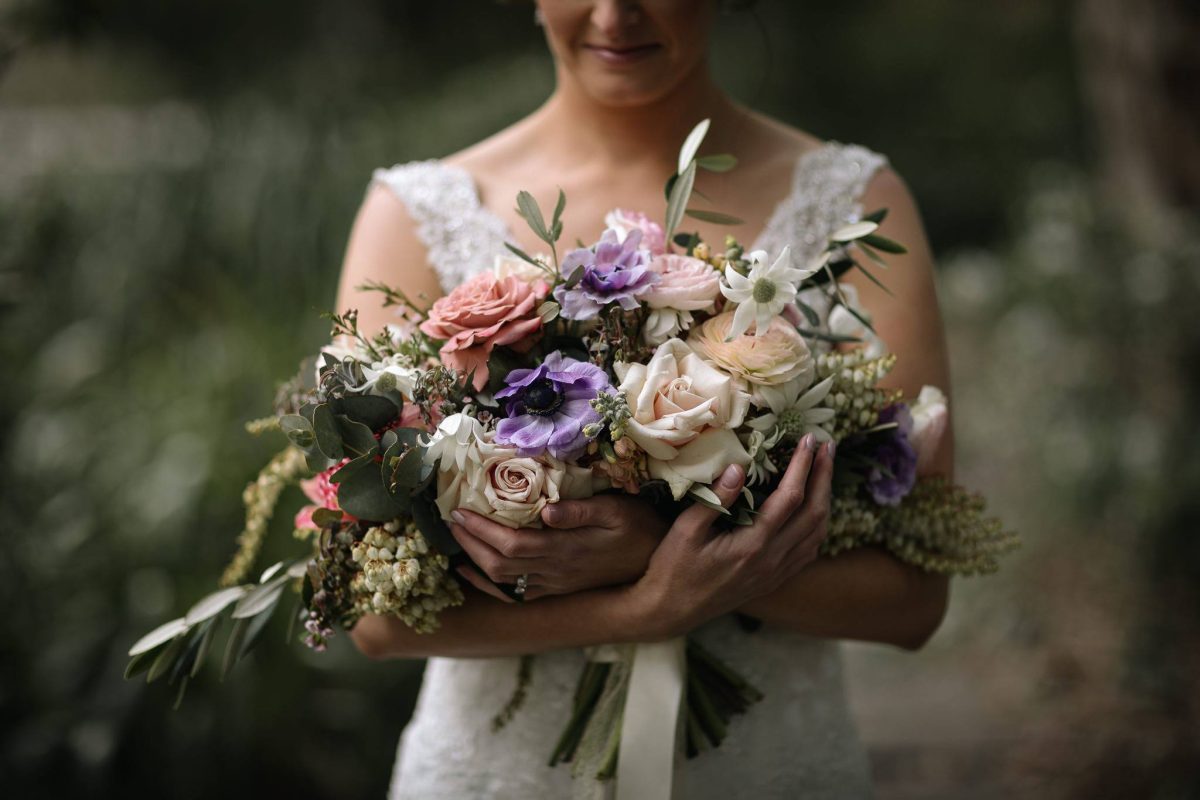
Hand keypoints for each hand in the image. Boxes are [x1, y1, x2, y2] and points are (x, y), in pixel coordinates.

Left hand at [449, 494, 667, 602]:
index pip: (512, 544)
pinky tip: (474, 572)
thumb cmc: (638, 527)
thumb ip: (581, 511)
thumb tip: (547, 510)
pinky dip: (489, 584)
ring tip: (458, 537)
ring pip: (504, 580)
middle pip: (500, 564)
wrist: (656, 563)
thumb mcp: (617, 510)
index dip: (482, 530)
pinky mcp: (558, 588)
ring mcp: (555, 583)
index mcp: (565, 550)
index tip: (461, 510)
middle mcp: (555, 571)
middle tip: (451, 518)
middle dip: (471, 542)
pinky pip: (516, 592)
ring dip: (475, 560)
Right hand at [632, 434, 833, 636]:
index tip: (808, 440)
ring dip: (825, 499)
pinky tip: (814, 510)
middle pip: (814, 513)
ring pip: (817, 533)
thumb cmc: (673, 569)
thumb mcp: (685, 530)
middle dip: (824, 476)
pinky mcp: (774, 580)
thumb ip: (716, 499)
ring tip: (824, 470)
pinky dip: (818, 525)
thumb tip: (739, 467)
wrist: (670, 612)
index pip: (790, 498)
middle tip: (828, 446)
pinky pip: (808, 551)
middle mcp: (772, 560)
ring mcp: (776, 573)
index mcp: (752, 545)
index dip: (803, 466)